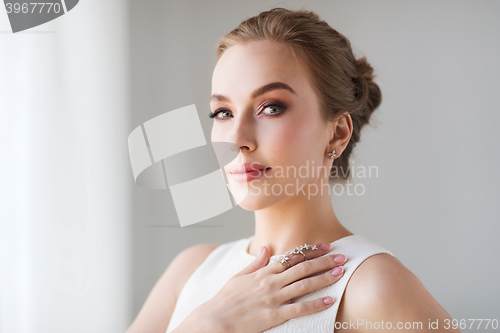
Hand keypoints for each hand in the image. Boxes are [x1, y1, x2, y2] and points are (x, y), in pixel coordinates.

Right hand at [197, 243, 346, 332]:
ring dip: (324, 278)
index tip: (326, 246)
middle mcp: (271, 282)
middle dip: (325, 261)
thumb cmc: (226, 299)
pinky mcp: (275, 315)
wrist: (215, 319)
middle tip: (342, 257)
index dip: (311, 251)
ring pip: (305, 285)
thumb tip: (264, 248)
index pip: (293, 257)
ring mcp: (274, 298)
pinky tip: (330, 300)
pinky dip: (316, 304)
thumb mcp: (239, 276)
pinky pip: (300, 309)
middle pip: (303, 268)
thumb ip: (255, 263)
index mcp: (264, 271)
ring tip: (340, 273)